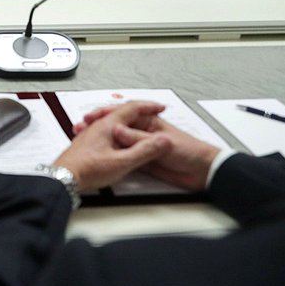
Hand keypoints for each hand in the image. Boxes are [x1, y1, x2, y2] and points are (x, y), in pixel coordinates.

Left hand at [53, 101, 170, 191]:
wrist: (63, 178)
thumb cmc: (87, 170)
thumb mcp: (122, 163)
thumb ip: (144, 151)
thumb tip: (163, 141)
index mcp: (107, 125)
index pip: (132, 108)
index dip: (149, 107)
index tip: (160, 107)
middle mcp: (98, 126)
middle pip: (121, 112)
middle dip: (138, 111)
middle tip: (151, 111)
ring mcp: (91, 133)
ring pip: (112, 121)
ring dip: (127, 121)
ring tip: (138, 123)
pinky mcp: (87, 144)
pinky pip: (105, 131)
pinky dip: (118, 131)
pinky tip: (117, 140)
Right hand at [77, 101, 220, 190]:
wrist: (203, 172)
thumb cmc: (190, 151)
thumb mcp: (161, 143)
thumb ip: (137, 138)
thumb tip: (116, 129)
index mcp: (149, 121)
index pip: (122, 113)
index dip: (104, 114)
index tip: (89, 118)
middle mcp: (142, 132)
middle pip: (115, 126)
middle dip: (97, 127)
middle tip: (81, 130)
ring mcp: (141, 146)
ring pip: (116, 141)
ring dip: (102, 142)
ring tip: (84, 143)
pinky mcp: (141, 160)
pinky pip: (122, 156)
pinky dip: (110, 155)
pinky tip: (98, 157)